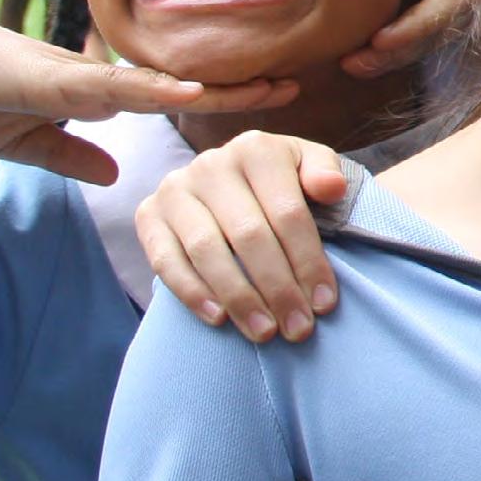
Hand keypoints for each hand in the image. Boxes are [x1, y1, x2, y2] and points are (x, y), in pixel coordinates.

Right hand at [0, 9, 300, 184]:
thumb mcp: (32, 142)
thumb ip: (75, 155)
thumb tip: (115, 175)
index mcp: (95, 96)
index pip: (170, 98)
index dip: (218, 99)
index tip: (265, 101)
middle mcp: (100, 82)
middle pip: (181, 86)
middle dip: (237, 90)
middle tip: (294, 90)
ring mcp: (83, 79)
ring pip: (162, 83)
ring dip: (214, 87)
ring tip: (267, 88)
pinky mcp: (58, 85)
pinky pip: (116, 88)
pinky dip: (155, 90)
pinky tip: (191, 91)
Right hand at [136, 131, 346, 342]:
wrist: (231, 181)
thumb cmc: (279, 181)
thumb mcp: (307, 165)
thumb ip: (325, 171)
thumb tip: (332, 187)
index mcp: (256, 148)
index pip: (287, 211)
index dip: (308, 261)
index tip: (324, 303)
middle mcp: (211, 163)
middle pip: (248, 235)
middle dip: (277, 288)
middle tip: (298, 329)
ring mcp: (175, 187)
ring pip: (207, 250)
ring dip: (239, 297)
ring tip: (265, 332)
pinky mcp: (148, 214)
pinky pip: (166, 260)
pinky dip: (192, 293)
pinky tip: (219, 319)